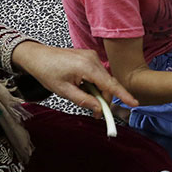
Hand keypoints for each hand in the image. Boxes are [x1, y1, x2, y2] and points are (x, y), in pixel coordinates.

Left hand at [12, 40, 135, 110]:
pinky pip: (97, 73)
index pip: (110, 84)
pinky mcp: (89, 57)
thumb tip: (99, 108)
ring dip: (98, 92)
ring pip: (103, 79)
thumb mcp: (64, 91)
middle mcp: (92, 59)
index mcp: (87, 67)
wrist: (37, 56)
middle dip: (104, 99)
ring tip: (83, 98)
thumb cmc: (47, 71)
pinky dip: (94, 84)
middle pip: (107, 84)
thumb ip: (84, 100)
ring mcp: (91, 56)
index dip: (123, 95)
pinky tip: (82, 87)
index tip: (134, 103)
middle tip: (96, 114)